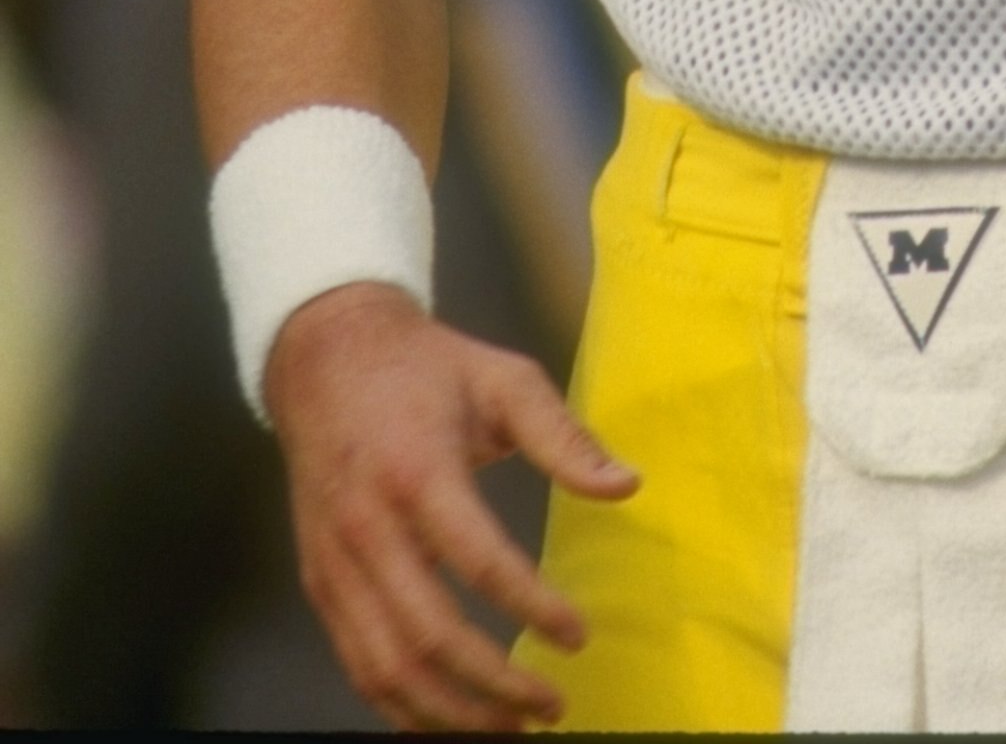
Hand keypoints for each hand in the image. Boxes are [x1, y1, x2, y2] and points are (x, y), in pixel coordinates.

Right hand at [265, 281, 637, 731]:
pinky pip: (357, 664)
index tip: (578, 636)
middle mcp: (368, 528)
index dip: (532, 606)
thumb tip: (627, 486)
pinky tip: (447, 720)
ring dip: (448, 713)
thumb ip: (562, 436)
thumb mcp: (502, 378)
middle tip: (550, 707)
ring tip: (508, 731)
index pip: (478, 560)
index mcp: (417, 472)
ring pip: (386, 667)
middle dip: (492, 685)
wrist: (325, 358)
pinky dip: (400, 707)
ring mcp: (335, 564)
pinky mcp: (319, 584)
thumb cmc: (426, 368)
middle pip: (428, 634)